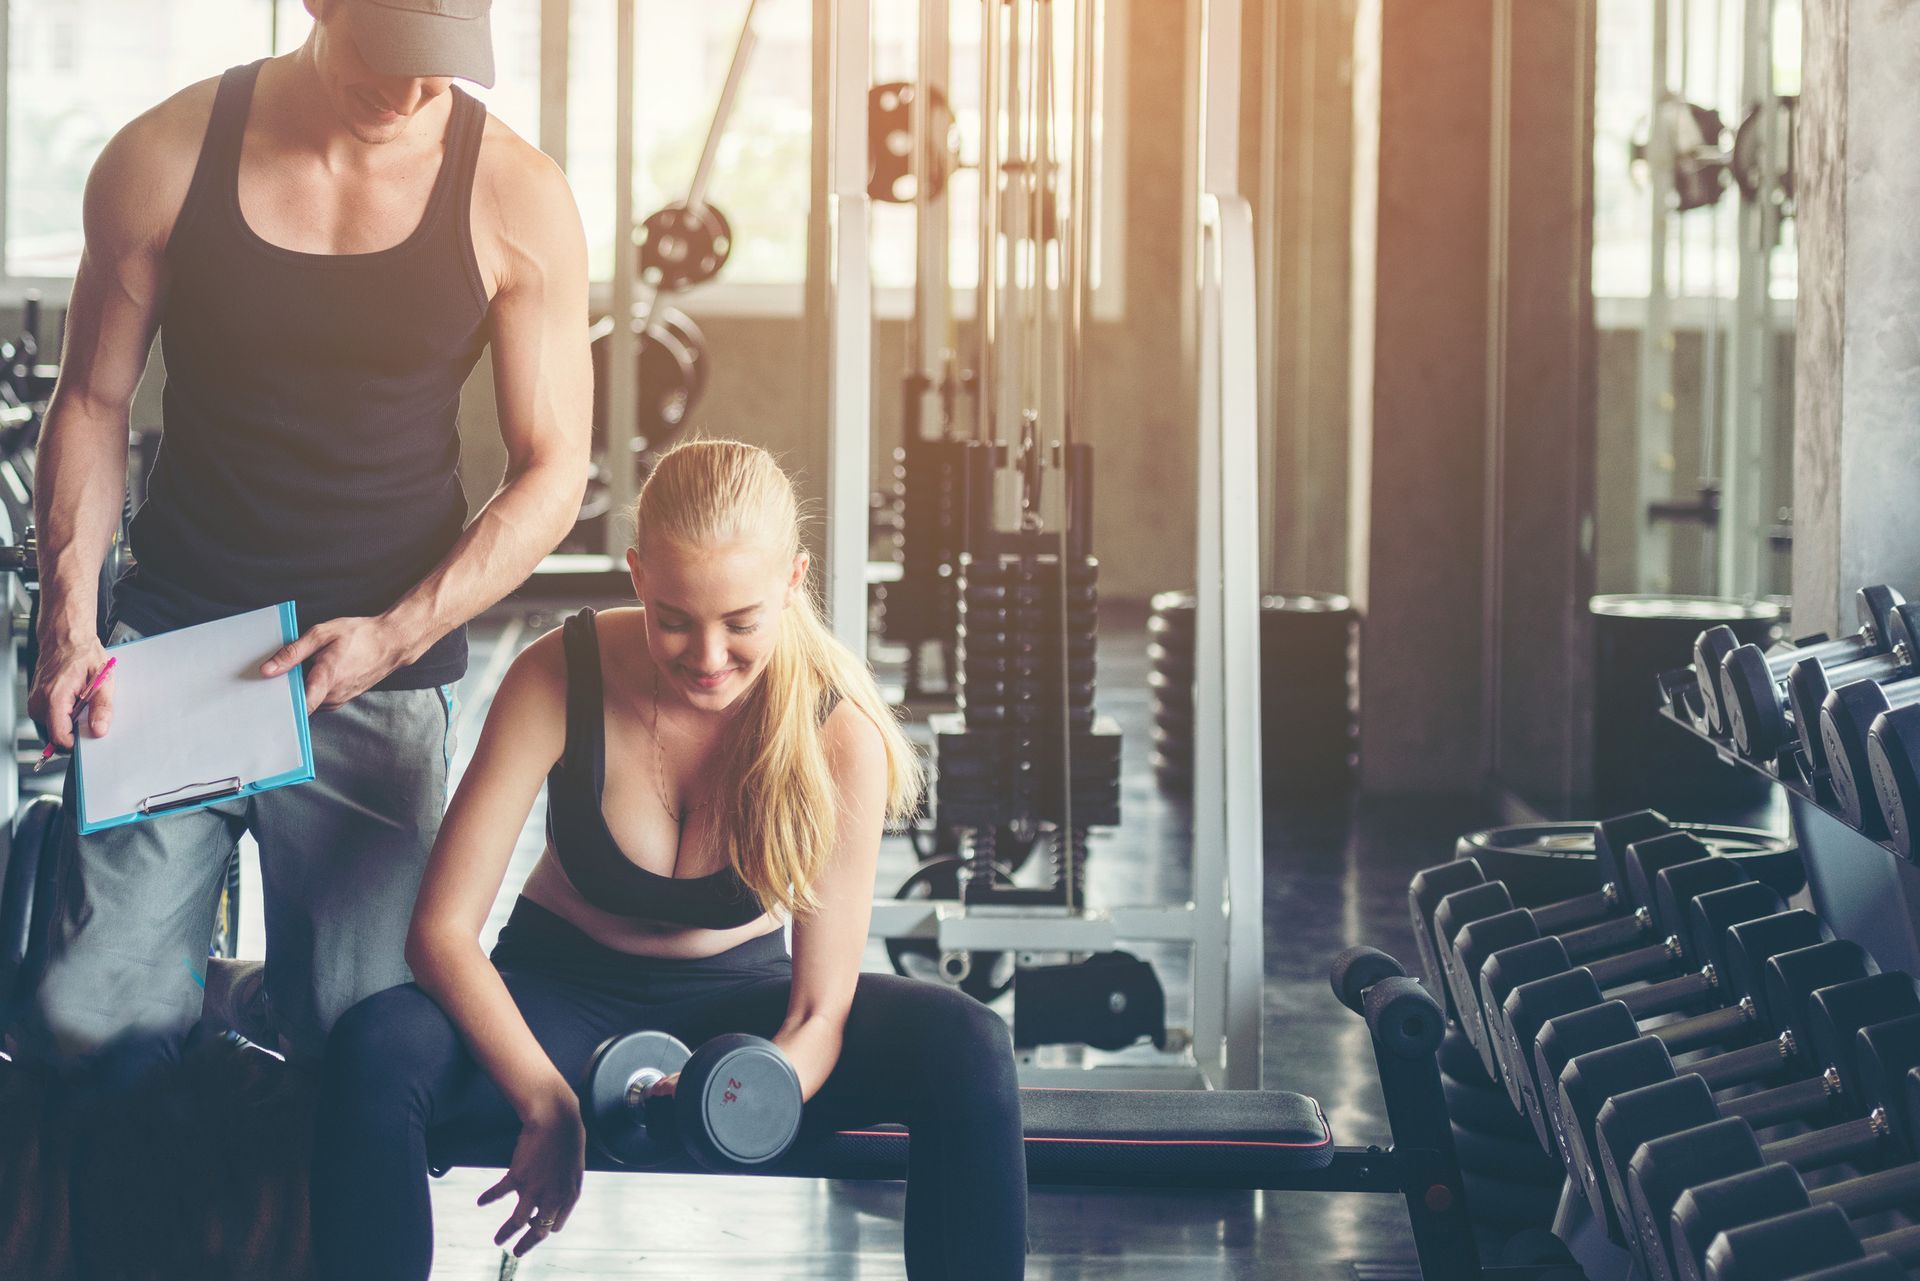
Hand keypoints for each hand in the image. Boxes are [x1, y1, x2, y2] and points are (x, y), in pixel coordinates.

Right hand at [28, 631, 114, 750]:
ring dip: (71, 719)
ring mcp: (35, 701)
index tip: (89, 736)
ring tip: (81, 699)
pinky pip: (51, 717)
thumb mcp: (103, 679)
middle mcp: (40, 701)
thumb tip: (99, 730)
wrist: (65, 637)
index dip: (76, 742)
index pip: (59, 737)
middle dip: (76, 728)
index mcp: (55, 697)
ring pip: (54, 726)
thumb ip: (102, 707)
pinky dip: (64, 712)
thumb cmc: (83, 653)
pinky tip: (73, 697)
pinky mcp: (36, 701)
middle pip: (57, 734)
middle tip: (89, 708)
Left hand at [260, 616, 407, 712]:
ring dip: (300, 690)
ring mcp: (340, 699)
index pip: (299, 708)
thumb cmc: (360, 635)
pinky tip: (312, 673)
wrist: (391, 642)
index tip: (265, 701)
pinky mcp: (343, 698)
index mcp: (326, 679)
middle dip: (285, 692)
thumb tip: (267, 670)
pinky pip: (320, 699)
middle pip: (299, 703)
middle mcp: (334, 695)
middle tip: (275, 674)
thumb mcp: (322, 634)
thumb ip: (293, 652)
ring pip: (310, 702)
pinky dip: (312, 690)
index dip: (280, 707)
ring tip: (298, 669)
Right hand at [477, 1098, 585, 1257]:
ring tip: (498, 1241)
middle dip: (526, 1245)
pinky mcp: (518, 1176)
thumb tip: (549, 1199)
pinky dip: (488, 1198)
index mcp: (570, 1195)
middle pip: (538, 1231)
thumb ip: (562, 1187)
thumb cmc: (567, 1139)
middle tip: (517, 1252)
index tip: (534, 1229)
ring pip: (518, 1222)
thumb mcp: (572, 1168)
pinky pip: (499, 1193)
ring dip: (506, 1234)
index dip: (544, 1229)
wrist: (557, 1117)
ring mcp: (535, 1188)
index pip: (555, 1226)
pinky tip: (481, 1201)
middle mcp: (553, 1196)